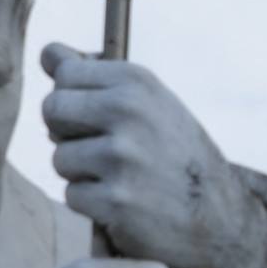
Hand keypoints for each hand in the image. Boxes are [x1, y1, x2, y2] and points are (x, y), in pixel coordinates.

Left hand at [41, 46, 266, 267]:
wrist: (218, 216)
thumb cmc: (174, 154)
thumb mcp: (148, 103)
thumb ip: (95, 76)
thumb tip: (48, 51)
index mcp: (137, 82)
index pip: (65, 73)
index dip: (74, 99)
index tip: (96, 115)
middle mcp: (129, 113)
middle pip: (52, 109)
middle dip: (66, 132)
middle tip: (100, 148)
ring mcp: (121, 158)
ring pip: (60, 158)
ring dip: (81, 173)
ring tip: (119, 177)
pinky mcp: (115, 201)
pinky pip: (72, 195)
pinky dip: (92, 203)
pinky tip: (124, 202)